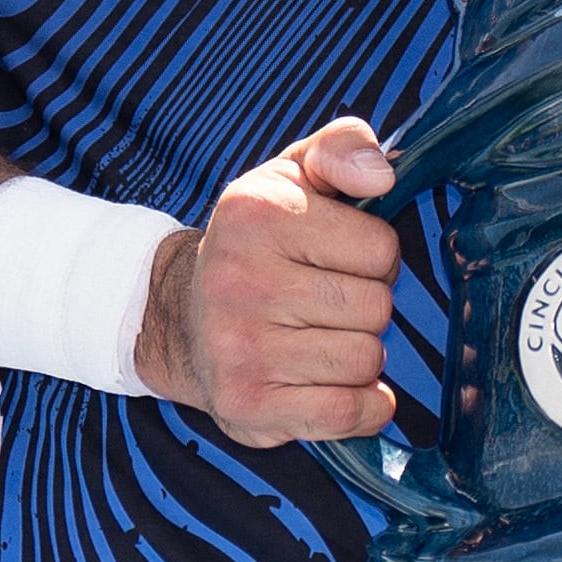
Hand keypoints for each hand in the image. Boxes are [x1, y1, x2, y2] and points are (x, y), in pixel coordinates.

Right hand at [137, 119, 402, 447]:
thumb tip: (381, 174)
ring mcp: (240, 347)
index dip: (373, 257)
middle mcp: (241, 279)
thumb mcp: (291, 176)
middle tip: (325, 303)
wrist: (180, 318)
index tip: (336, 259)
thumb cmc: (256, 246)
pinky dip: (362, 406)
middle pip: (375, 307)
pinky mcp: (248, 404)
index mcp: (255, 213)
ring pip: (365, 360)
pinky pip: (348, 413)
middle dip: (365, 308)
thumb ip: (343, 148)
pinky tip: (334, 385)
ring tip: (319, 339)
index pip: (381, 248)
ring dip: (359, 356)